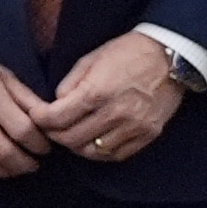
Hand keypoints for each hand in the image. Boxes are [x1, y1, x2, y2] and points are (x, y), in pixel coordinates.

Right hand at [0, 46, 54, 183]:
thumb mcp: (1, 73)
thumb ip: (25, 98)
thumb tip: (48, 119)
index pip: (22, 130)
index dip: (39, 145)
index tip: (44, 148)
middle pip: (3, 151)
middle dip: (24, 164)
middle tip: (32, 165)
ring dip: (2, 172)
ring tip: (12, 170)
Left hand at [44, 34, 190, 168]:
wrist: (170, 56)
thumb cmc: (127, 53)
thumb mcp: (90, 59)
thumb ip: (70, 84)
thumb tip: (56, 104)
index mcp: (97, 91)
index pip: (57, 118)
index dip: (41, 120)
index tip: (36, 117)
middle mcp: (116, 113)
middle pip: (72, 139)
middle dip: (54, 135)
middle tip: (49, 128)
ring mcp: (134, 127)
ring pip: (93, 152)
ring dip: (76, 146)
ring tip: (70, 136)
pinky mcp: (148, 134)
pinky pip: (117, 155)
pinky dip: (100, 152)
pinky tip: (93, 142)